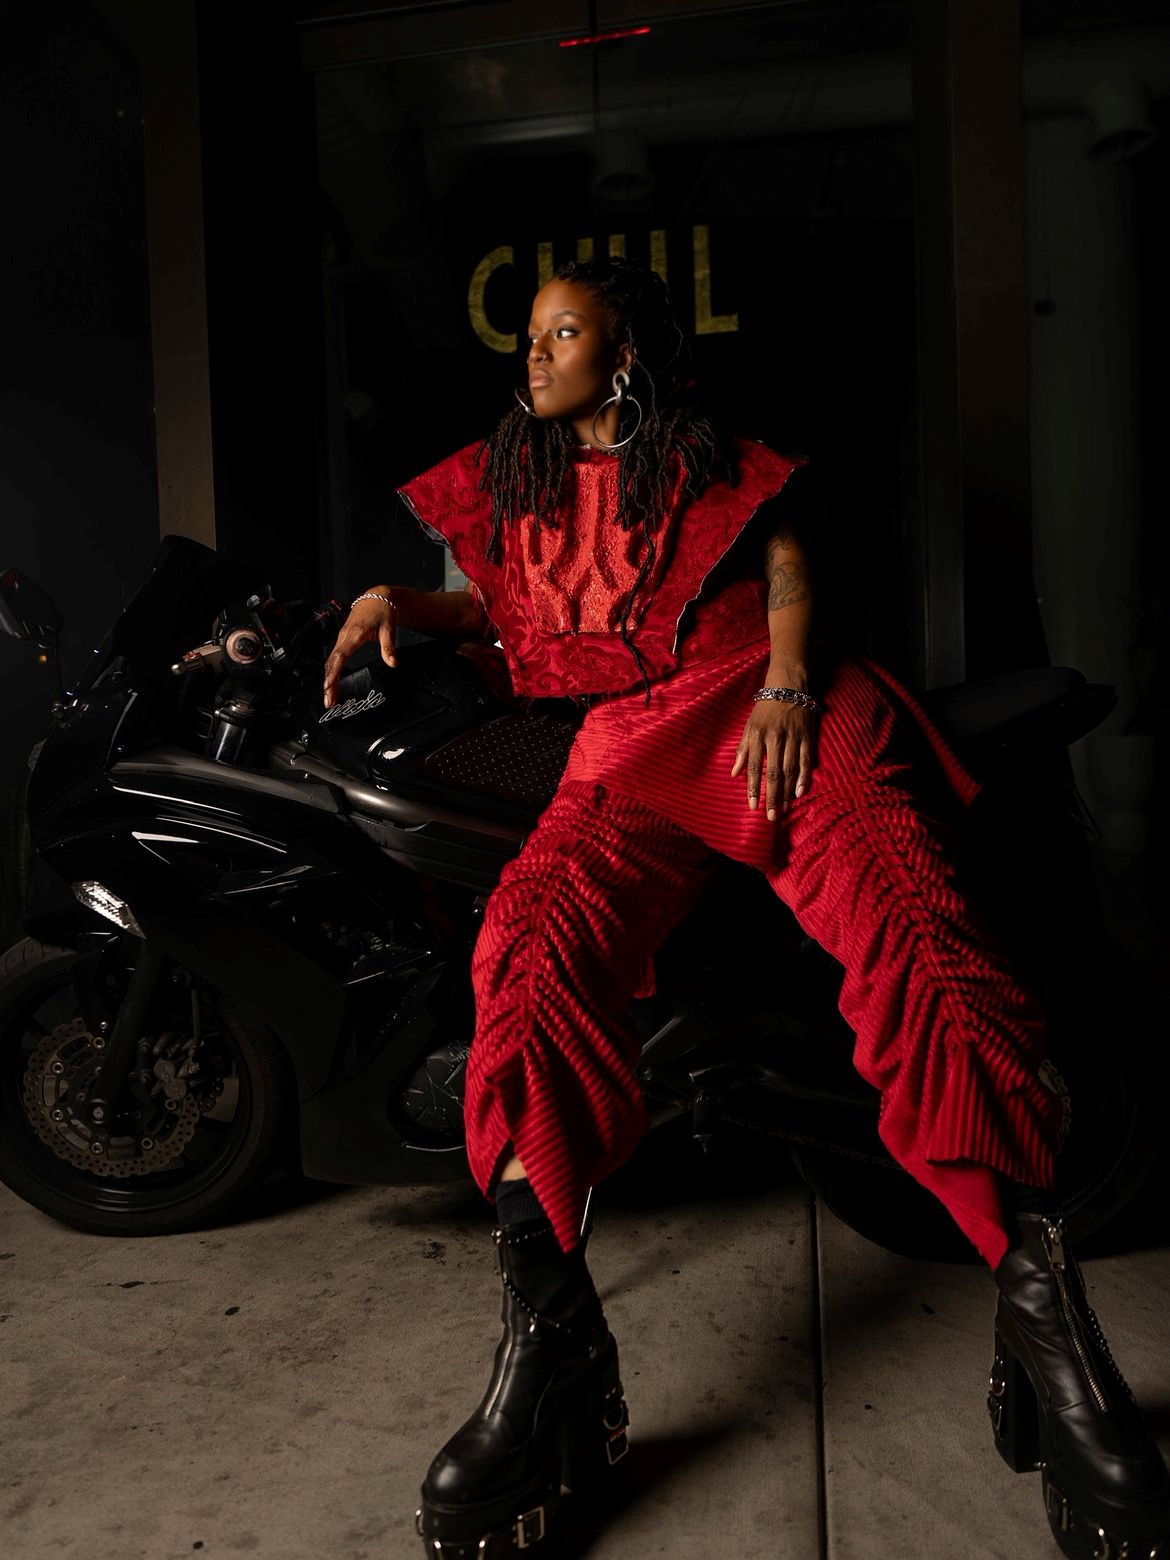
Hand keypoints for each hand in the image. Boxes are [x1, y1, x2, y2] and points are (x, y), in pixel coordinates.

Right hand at [322, 593, 397, 708]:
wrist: (377, 598)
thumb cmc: (382, 612)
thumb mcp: (389, 628)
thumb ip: (389, 647)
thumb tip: (393, 663)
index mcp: (354, 634)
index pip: (340, 656)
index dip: (333, 672)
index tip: (329, 686)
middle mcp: (344, 636)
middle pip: (331, 662)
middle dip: (328, 683)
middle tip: (329, 702)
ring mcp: (341, 638)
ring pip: (330, 661)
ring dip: (328, 680)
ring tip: (329, 698)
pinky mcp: (342, 640)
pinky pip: (333, 658)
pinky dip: (331, 672)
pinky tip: (331, 684)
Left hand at [731, 700, 816, 818]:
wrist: (789, 686)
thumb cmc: (766, 709)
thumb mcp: (749, 726)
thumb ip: (743, 750)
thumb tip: (734, 774)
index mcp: (758, 736)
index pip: (754, 767)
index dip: (753, 788)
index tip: (752, 806)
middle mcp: (775, 738)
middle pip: (774, 773)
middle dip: (772, 796)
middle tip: (772, 816)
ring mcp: (793, 738)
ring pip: (790, 770)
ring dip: (787, 792)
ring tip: (784, 809)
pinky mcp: (807, 737)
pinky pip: (806, 760)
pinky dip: (804, 777)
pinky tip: (800, 793)